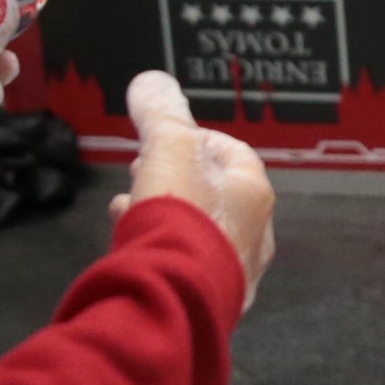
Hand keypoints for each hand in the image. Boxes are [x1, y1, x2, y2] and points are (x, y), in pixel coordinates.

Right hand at [111, 71, 276, 311]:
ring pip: (199, 232)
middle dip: (176, 178)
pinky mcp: (206, 302)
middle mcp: (254, 235)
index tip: (164, 138)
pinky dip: (161, 248)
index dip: (196, 139)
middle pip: (215, 195)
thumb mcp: (167, 150)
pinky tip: (133, 245)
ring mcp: (233, 274)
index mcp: (254, 194)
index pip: (234, 153)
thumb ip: (161, 114)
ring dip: (166, 214)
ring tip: (130, 207)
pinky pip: (184, 265)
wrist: (172, 297)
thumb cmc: (180, 220)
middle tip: (143, 170)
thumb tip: (151, 82)